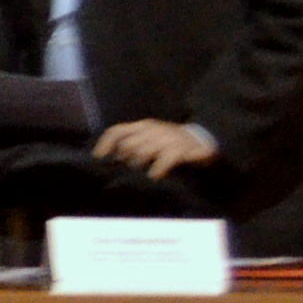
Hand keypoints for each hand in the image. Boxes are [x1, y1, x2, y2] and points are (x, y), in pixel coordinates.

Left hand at [95, 118, 218, 176]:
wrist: (203, 141)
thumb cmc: (171, 144)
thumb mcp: (150, 141)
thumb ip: (132, 146)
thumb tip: (111, 159)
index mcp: (143, 126)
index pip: (116, 132)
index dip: (104, 145)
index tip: (98, 160)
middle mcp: (153, 129)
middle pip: (129, 145)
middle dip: (125, 161)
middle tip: (129, 172)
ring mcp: (168, 137)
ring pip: (144, 151)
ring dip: (140, 165)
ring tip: (142, 175)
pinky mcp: (182, 148)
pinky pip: (166, 158)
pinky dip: (158, 168)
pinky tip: (155, 176)